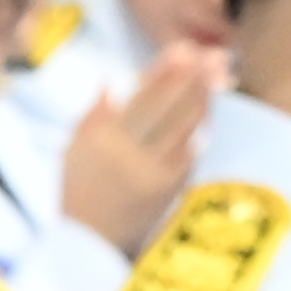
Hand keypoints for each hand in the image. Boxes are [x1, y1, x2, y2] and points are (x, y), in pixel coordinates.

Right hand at [52, 42, 228, 259]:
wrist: (93, 242)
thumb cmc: (79, 191)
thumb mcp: (74, 150)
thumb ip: (93, 115)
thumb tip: (110, 83)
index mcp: (105, 140)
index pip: (142, 97)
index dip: (166, 70)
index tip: (182, 48)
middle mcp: (133, 154)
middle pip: (172, 106)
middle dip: (193, 76)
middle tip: (210, 53)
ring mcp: (156, 171)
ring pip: (188, 125)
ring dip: (205, 95)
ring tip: (216, 71)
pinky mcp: (173, 187)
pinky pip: (193, 147)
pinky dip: (202, 123)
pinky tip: (209, 105)